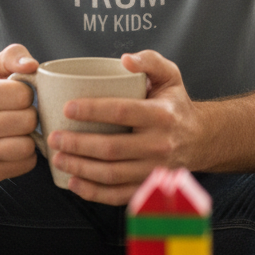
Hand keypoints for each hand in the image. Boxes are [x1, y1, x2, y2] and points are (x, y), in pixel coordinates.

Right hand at [0, 44, 39, 179]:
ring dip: (29, 137)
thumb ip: (14, 56)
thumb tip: (32, 66)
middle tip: (18, 113)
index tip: (15, 95)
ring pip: (28, 146)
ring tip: (18, 130)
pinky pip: (26, 164)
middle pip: (28, 121)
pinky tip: (15, 145)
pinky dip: (27, 155)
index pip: (23, 94)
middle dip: (29, 115)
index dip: (26, 92)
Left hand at [47, 50, 202, 205]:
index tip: (68, 108)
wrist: (200, 139)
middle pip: (111, 148)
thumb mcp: (170, 75)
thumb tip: (125, 60)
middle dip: (77, 144)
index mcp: (162, 115)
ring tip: (58, 157)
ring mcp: (154, 170)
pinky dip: (94, 192)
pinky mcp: (150, 187)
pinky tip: (74, 182)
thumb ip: (150, 61)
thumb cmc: (176, 104)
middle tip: (54, 137)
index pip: (122, 111)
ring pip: (112, 174)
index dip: (92, 110)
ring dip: (80, 168)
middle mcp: (159, 144)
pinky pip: (119, 195)